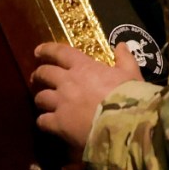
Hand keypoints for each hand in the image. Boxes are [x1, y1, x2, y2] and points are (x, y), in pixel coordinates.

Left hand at [31, 42, 142, 158]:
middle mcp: (67, 82)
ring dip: (40, 98)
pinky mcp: (58, 124)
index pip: (60, 52)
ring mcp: (61, 103)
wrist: (124, 125)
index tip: (38, 51)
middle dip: (39, 74)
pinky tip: (46, 123)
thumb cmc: (129, 95)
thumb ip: (125, 58)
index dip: (48, 50)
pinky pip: (42, 121)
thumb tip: (121, 45)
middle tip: (37, 76)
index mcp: (84, 67)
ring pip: (40, 97)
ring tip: (42, 100)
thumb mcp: (131, 73)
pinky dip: (43, 121)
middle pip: (45, 73)